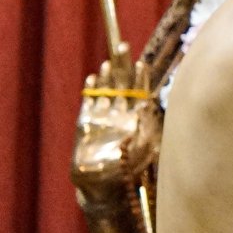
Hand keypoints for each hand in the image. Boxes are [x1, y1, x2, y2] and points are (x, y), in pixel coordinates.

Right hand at [72, 50, 160, 197]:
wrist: (100, 186)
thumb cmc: (125, 174)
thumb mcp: (140, 153)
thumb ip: (144, 131)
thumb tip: (146, 106)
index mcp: (136, 122)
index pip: (140, 93)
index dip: (140, 78)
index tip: (142, 63)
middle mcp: (120, 117)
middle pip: (122, 85)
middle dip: (123, 66)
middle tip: (123, 45)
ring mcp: (103, 119)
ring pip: (106, 91)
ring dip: (108, 76)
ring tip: (110, 62)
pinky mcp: (86, 124)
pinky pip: (89, 103)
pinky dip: (92, 91)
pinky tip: (93, 79)